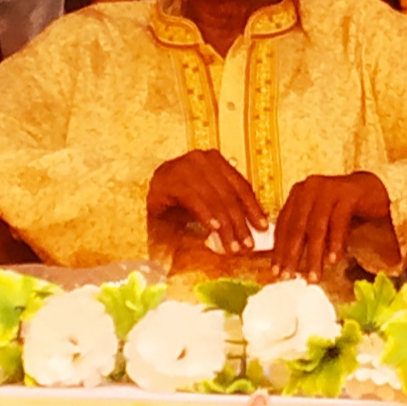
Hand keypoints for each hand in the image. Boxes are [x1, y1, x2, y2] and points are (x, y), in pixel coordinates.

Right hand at [147, 149, 267, 254]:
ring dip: (226, 227)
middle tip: (247, 245)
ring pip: (215, 200)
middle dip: (241, 223)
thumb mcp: (206, 200)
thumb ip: (226, 207)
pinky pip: (196, 201)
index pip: (240, 186)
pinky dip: (207, 216)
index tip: (263, 227)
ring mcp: (186, 167)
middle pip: (229, 195)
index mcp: (215, 161)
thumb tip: (251, 227)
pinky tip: (214, 230)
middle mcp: (202, 159)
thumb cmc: (178, 200)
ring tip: (233, 246)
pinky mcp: (172, 180)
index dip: (253, 208)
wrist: (143, 194)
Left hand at [268, 171, 389, 282]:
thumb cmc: (343, 209)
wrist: (373, 189)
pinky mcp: (347, 194)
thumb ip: (305, 233)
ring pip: (316, 228)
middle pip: (297, 227)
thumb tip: (289, 263)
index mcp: (298, 194)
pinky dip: (335, 243)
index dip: (279, 249)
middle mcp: (309, 188)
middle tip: (288, 277)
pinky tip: (333, 260)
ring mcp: (328, 189)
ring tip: (313, 277)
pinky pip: (338, 223)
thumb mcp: (320, 219)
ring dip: (314, 255)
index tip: (276, 272)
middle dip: (291, 255)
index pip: (284, 225)